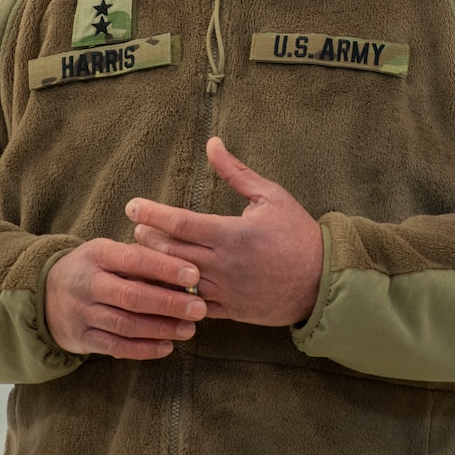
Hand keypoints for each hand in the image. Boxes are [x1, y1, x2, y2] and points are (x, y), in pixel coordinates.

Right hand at [44, 239, 205, 359]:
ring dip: (161, 328)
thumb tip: (185, 271)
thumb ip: (140, 258)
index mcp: (96, 254)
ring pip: (126, 324)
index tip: (194, 275)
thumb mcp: (108, 252)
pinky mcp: (82, 338)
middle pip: (132, 296)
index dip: (165, 268)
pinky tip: (167, 347)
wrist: (45, 294)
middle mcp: (86, 283)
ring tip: (189, 329)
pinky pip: (116, 347)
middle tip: (199, 308)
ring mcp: (82, 313)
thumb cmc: (93, 269)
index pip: (134, 259)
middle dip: (169, 303)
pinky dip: (143, 349)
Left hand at [128, 137, 323, 327]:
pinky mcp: (227, 311)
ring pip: (175, 280)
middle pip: (170, 252)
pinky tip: (158, 285)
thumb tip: (212, 143)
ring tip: (141, 253)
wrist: (322, 282)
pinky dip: (171, 295)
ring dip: (153, 267)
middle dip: (147, 238)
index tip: (132, 206)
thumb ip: (236, 173)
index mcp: (232, 234)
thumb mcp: (271, 196)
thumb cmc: (297, 234)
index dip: (151, 213)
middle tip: (136, 226)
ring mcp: (224, 291)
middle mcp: (223, 264)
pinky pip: (190, 305)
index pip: (180, 222)